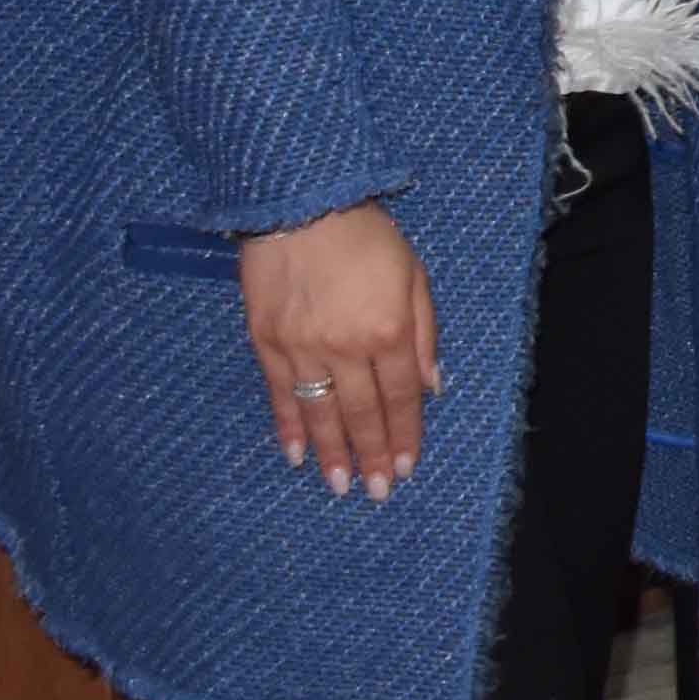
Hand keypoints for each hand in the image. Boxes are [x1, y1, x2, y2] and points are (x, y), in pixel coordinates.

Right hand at [239, 203, 439, 499]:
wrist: (301, 206)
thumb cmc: (367, 237)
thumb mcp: (414, 276)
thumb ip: (424, 334)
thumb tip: (432, 387)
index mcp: (390, 330)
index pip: (401, 397)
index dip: (404, 435)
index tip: (406, 467)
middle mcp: (346, 347)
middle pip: (363, 413)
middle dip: (371, 456)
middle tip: (376, 492)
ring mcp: (302, 349)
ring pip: (321, 413)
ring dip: (332, 454)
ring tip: (339, 486)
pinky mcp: (266, 343)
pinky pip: (281, 395)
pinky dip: (289, 428)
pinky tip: (297, 455)